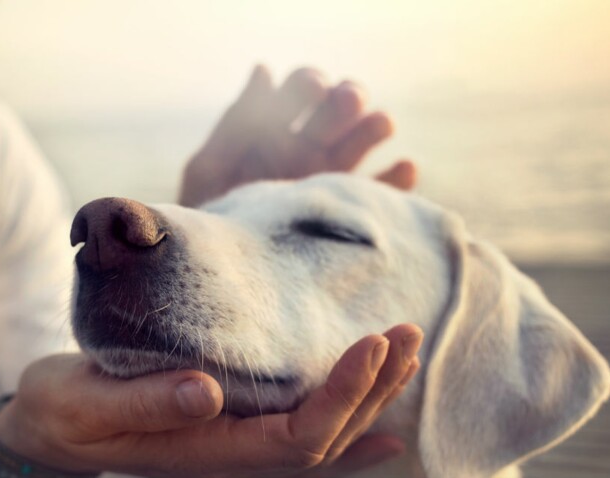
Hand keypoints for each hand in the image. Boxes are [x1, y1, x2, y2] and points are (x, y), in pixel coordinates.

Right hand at [0, 324, 422, 476]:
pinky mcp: (229, 425)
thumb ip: (145, 403)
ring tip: (405, 351)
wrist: (50, 427)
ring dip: (369, 395)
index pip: (297, 437)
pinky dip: (347, 424)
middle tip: (406, 331)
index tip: (373, 344)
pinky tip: (385, 426)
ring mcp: (235, 443)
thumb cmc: (64, 412)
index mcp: (207, 450)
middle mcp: (232, 454)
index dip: (343, 395)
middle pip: (326, 435)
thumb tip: (207, 391)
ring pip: (321, 432)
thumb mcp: (88, 405)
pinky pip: (300, 432)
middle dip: (372, 387)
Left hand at [180, 66, 416, 206]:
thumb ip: (236, 123)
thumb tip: (264, 69)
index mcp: (274, 131)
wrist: (222, 277)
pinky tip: (404, 168)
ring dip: (375, 126)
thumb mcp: (210, 170)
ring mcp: (331, 180)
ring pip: (363, 142)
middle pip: (338, 110)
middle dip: (346, 99)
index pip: (301, 91)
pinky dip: (398, 180)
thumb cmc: (208, 221)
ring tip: (380, 124)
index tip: (313, 88)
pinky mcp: (350, 214)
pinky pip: (382, 194)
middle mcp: (308, 149)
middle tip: (347, 100)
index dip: (309, 84)